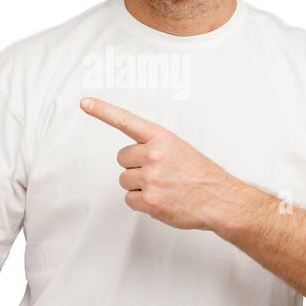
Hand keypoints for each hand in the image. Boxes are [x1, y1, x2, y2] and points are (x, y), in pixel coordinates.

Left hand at [80, 96, 244, 230]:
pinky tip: (161, 200)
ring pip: (125, 180)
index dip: (102, 111)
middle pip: (122, 158)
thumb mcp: (179, 149)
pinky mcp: (149, 200)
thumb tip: (135, 156)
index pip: (126, 120)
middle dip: (135, 166)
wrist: (219, 199)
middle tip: (157, 173)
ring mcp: (150, 178)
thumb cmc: (201, 175)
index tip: (85, 103)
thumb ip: (155, 147)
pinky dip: (141, 203)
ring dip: (138, 186)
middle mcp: (154, 155)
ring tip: (162, 187)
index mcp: (162, 138)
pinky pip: (130, 199)